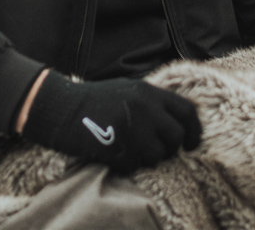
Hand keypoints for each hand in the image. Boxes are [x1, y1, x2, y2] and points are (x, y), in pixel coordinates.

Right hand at [20, 73, 201, 173]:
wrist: (60, 107)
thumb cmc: (94, 100)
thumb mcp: (127, 89)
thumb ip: (152, 101)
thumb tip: (178, 120)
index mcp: (149, 91)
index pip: (187, 111)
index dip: (194, 130)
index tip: (191, 144)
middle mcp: (145, 107)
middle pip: (176, 136)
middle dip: (170, 148)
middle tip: (158, 152)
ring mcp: (132, 126)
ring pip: (158, 154)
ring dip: (149, 158)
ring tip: (133, 152)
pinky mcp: (117, 145)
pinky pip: (135, 165)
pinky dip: (128, 165)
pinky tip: (116, 155)